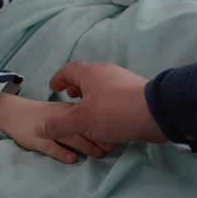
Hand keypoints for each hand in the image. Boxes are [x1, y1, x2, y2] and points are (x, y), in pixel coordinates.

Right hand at [0, 92, 114, 163]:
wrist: (13, 113)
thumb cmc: (46, 113)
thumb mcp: (68, 110)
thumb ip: (86, 115)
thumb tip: (108, 132)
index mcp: (70, 106)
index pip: (91, 111)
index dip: (104, 122)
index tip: (114, 133)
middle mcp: (62, 114)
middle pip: (84, 124)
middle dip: (99, 137)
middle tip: (111, 148)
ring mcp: (48, 126)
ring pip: (71, 135)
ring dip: (87, 146)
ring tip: (98, 155)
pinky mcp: (36, 139)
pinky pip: (51, 146)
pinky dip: (62, 152)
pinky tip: (72, 159)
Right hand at [36, 62, 167, 143]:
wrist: (156, 112)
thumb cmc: (113, 112)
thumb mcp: (80, 121)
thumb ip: (58, 124)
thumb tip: (39, 127)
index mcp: (90, 72)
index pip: (69, 70)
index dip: (59, 78)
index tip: (53, 87)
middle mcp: (106, 71)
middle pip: (86, 75)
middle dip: (76, 87)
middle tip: (70, 97)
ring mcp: (123, 79)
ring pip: (102, 84)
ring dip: (92, 95)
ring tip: (88, 110)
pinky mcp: (136, 91)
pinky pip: (115, 93)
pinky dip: (106, 102)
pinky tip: (108, 117)